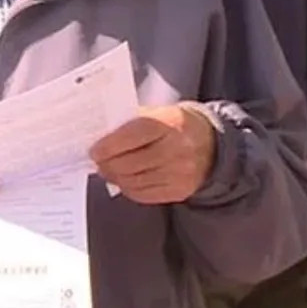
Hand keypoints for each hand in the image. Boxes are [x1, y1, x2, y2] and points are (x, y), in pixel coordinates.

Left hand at [90, 105, 216, 203]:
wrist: (212, 144)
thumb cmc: (175, 125)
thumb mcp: (157, 113)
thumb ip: (130, 121)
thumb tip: (99, 136)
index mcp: (169, 124)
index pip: (132, 136)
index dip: (109, 146)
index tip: (94, 150)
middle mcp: (177, 150)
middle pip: (130, 163)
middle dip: (107, 164)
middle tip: (97, 162)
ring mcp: (180, 173)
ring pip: (134, 181)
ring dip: (115, 177)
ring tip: (107, 170)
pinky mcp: (180, 191)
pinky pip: (144, 194)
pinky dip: (129, 188)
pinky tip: (124, 180)